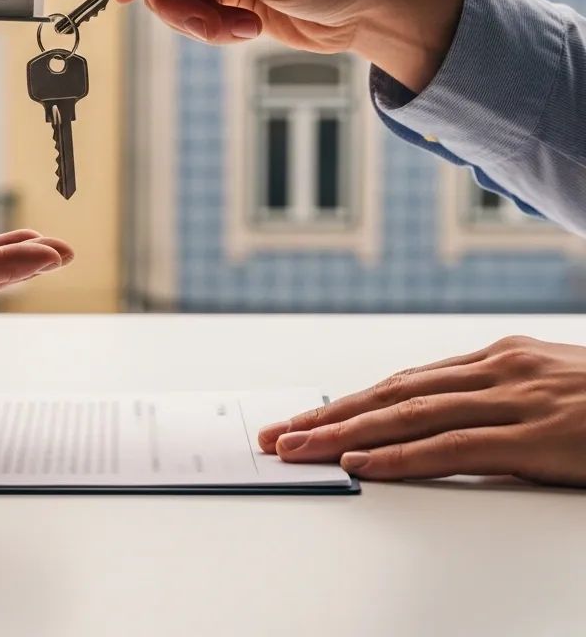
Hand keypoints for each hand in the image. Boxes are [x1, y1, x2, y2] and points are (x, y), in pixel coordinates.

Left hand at [258, 336, 585, 485]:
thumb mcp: (548, 386)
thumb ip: (494, 395)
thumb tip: (436, 416)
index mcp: (494, 358)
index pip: (400, 381)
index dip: (347, 401)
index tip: (303, 417)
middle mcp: (494, 370)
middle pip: (389, 394)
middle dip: (327, 416)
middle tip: (276, 435)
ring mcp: (515, 399)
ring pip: (407, 416)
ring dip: (344, 434)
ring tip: (298, 450)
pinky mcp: (537, 435)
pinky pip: (453, 446)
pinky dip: (401, 457)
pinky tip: (362, 466)